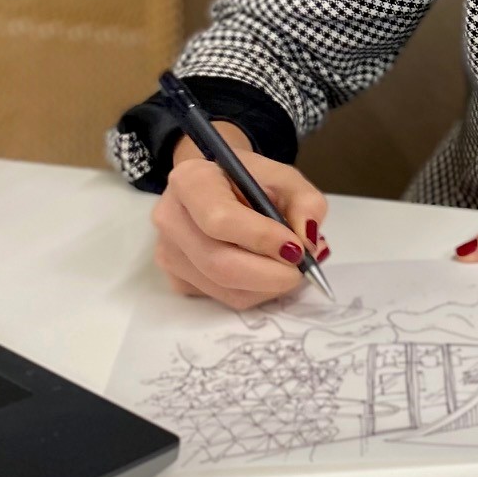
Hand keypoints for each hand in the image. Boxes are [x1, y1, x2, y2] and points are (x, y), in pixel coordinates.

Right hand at [152, 123, 330, 309]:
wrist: (220, 185)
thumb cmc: (251, 179)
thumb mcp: (285, 177)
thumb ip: (305, 203)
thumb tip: (308, 243)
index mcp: (190, 181)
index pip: (219, 219)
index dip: (261, 238)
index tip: (296, 247)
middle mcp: (170, 218)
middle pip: (219, 263)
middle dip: (270, 274)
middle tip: (302, 269)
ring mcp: (169, 253)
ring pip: (224, 288)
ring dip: (267, 286)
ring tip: (289, 267)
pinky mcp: (177, 280)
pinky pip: (222, 299)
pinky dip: (255, 292)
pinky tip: (266, 271)